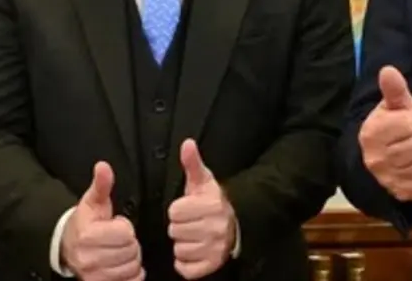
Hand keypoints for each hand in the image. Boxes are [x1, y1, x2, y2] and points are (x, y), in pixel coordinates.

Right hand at [60, 161, 143, 280]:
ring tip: (119, 252)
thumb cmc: (85, 223)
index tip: (116, 226)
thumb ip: (101, 184)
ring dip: (131, 260)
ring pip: (132, 268)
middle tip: (119, 240)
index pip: (126, 233)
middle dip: (130, 244)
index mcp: (88, 235)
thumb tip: (103, 166)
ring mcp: (94, 275)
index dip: (125, 227)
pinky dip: (131, 276)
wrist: (67, 246)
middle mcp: (89, 258)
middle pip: (131, 252)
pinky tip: (122, 266)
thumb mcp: (93, 201)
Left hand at [168, 139, 235, 278]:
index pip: (174, 212)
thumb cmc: (213, 202)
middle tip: (192, 222)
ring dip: (183, 244)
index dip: (178, 209)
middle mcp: (216, 229)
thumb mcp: (203, 181)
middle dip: (180, 227)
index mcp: (212, 206)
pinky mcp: (212, 266)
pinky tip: (195, 251)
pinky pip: (185, 269)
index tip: (189, 208)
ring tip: (195, 236)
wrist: (236, 224)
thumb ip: (193, 163)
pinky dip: (186, 263)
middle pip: (175, 231)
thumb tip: (187, 143)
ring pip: (179, 250)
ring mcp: (215, 249)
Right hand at [358, 66, 411, 201]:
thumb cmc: (392, 128)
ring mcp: (389, 180)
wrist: (380, 160)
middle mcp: (377, 160)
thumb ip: (394, 90)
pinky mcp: (404, 194)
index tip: (409, 122)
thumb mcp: (394, 106)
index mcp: (373, 133)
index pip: (410, 124)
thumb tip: (388, 70)